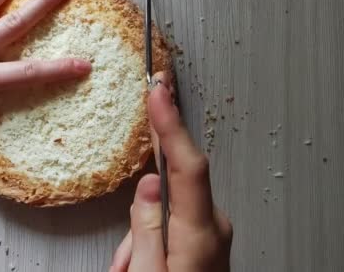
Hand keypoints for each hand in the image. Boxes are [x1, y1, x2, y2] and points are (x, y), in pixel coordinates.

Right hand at [110, 73, 232, 270]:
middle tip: (130, 264)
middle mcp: (213, 228)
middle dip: (140, 222)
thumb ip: (146, 228)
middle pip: (168, 195)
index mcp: (200, 234)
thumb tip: (148, 186)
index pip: (187, 165)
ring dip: (142, 245)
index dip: (171, 123)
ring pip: (163, 216)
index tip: (158, 90)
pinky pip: (170, 229)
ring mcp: (212, 235)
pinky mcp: (206, 241)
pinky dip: (152, 248)